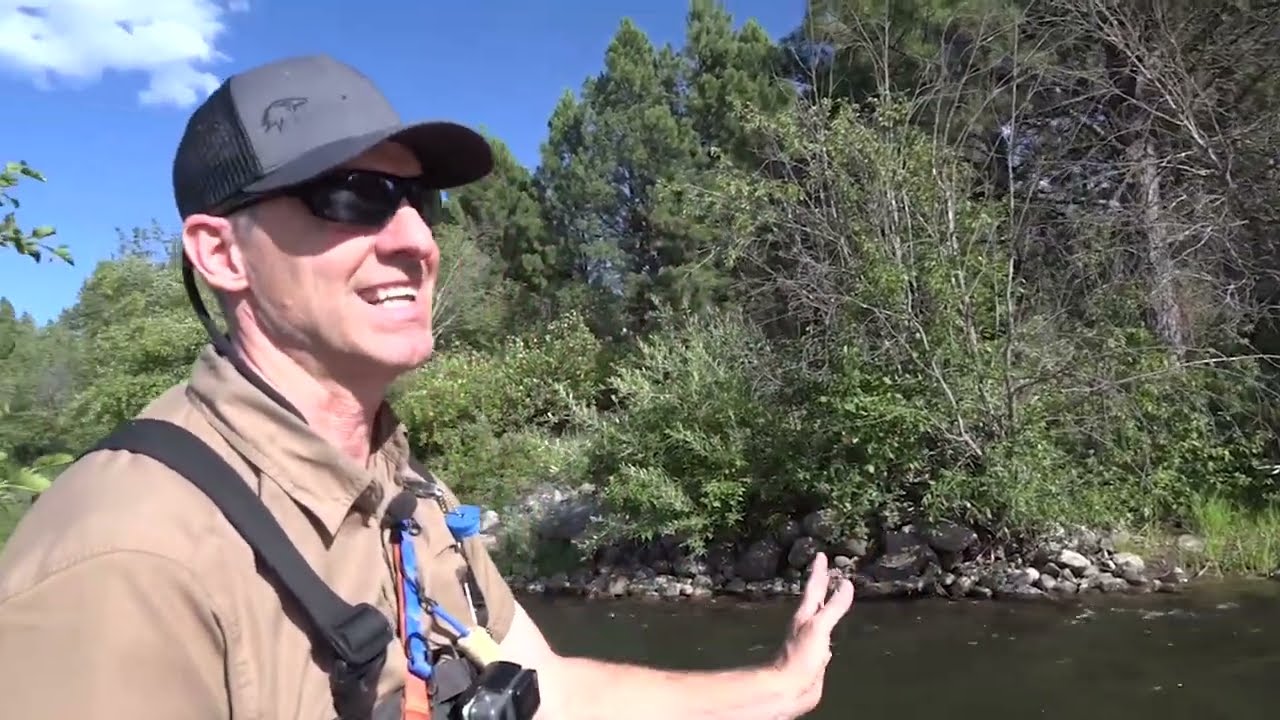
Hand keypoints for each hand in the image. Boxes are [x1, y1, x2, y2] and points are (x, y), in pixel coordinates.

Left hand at [771, 552, 853, 716]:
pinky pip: (826, 637)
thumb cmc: (800, 656)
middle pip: (816, 600)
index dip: (818, 572)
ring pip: (821, 617)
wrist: (789, 687)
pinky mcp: (816, 656)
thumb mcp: (819, 627)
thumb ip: (833, 607)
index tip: (821, 555)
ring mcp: (811, 640)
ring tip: (833, 597)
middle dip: (822, 585)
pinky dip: (831, 630)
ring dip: (827, 606)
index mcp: (806, 614)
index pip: (814, 587)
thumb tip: (846, 583)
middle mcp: (807, 624)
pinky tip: (832, 634)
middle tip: (828, 570)